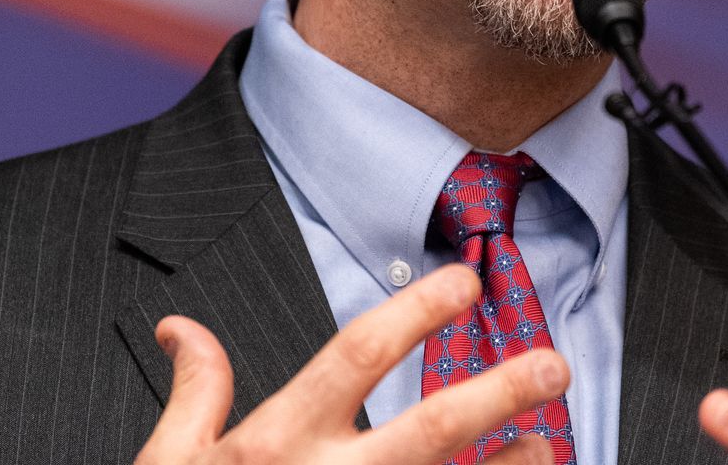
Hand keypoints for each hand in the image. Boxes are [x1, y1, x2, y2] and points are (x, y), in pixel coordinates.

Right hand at [135, 263, 564, 463]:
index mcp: (277, 443)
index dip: (415, 313)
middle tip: (553, 365)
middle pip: (430, 430)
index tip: (465, 281)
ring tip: (547, 444)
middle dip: (497, 394)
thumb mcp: (173, 464)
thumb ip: (196, 394)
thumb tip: (184, 330)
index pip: (357, 358)